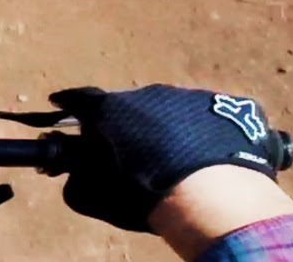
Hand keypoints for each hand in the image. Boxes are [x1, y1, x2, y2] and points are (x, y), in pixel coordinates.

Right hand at [49, 84, 284, 231]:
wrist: (218, 200)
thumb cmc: (149, 195)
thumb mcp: (99, 197)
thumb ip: (78, 182)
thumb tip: (72, 177)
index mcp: (113, 109)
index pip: (80, 99)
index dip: (69, 104)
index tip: (60, 104)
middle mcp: (151, 93)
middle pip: (130, 106)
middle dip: (127, 124)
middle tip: (132, 152)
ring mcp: (194, 97)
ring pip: (172, 110)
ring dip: (169, 129)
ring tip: (177, 161)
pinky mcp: (232, 108)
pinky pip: (210, 119)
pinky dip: (205, 135)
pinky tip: (209, 160)